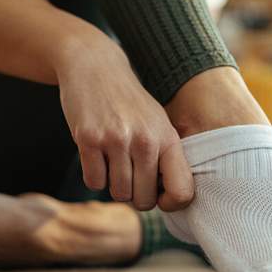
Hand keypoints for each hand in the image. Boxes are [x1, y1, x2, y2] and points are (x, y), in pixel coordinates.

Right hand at [57, 34, 193, 211]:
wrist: (95, 67)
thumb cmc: (129, 103)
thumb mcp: (158, 124)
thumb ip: (166, 158)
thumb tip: (171, 200)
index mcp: (168, 139)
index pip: (182, 192)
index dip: (170, 204)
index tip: (158, 196)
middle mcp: (145, 140)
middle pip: (143, 200)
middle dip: (135, 195)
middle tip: (129, 176)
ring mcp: (116, 140)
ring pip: (118, 193)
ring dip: (113, 185)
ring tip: (113, 162)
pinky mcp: (89, 139)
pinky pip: (93, 182)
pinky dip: (93, 176)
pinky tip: (96, 156)